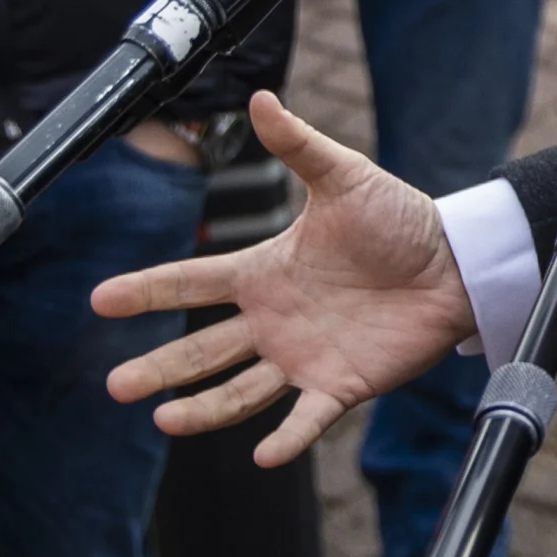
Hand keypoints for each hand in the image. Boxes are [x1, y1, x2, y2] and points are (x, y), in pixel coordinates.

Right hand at [93, 89, 470, 466]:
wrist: (455, 262)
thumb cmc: (399, 219)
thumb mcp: (344, 177)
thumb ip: (299, 146)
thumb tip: (262, 98)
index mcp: (264, 272)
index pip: (191, 283)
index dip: (147, 291)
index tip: (100, 300)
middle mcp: (272, 320)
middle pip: (201, 349)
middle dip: (158, 366)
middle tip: (115, 385)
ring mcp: (303, 357)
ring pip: (239, 390)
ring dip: (203, 408)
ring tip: (165, 420)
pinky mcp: (341, 385)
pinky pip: (306, 418)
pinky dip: (286, 439)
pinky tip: (261, 457)